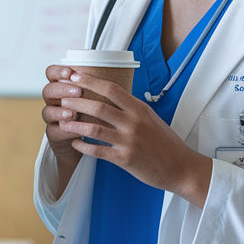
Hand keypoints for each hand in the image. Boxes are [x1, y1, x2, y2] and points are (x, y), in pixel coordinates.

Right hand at [42, 66, 88, 164]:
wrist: (87, 142)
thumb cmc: (94, 115)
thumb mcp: (96, 99)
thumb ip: (97, 89)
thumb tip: (115, 77)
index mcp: (62, 87)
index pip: (52, 73)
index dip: (58, 71)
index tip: (71, 72)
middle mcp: (54, 101)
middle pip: (48, 90)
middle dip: (62, 90)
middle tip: (78, 92)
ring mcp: (52, 118)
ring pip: (47, 111)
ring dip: (60, 111)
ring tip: (73, 114)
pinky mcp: (53, 134)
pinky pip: (54, 131)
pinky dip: (65, 131)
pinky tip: (76, 131)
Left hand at [55, 69, 212, 207]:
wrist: (181, 167)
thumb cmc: (165, 142)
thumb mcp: (151, 118)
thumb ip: (131, 108)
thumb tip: (111, 96)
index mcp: (139, 109)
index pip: (112, 89)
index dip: (90, 81)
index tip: (74, 76)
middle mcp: (134, 122)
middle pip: (99, 106)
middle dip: (77, 101)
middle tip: (62, 98)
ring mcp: (129, 141)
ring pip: (95, 128)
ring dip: (75, 124)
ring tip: (62, 121)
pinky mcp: (125, 159)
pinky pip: (98, 151)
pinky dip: (83, 146)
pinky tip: (74, 143)